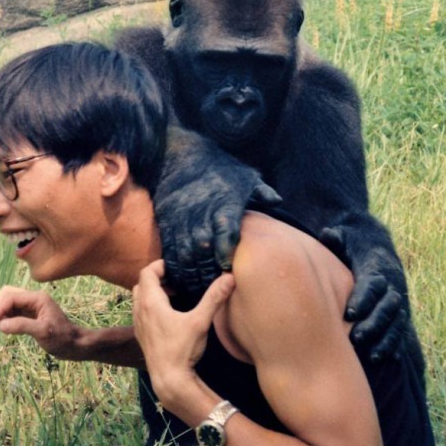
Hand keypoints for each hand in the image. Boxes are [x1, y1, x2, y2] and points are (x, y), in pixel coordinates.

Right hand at [0, 286, 82, 358]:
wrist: (73, 345)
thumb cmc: (62, 338)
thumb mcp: (43, 332)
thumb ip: (22, 326)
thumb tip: (1, 324)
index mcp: (38, 298)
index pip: (11, 297)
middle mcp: (33, 299)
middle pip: (7, 294)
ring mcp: (31, 306)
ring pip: (8, 302)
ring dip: (1, 312)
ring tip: (1, 326)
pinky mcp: (28, 315)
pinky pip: (11, 311)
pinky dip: (5, 317)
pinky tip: (7, 328)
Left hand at [131, 260, 234, 406]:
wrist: (169, 379)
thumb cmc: (182, 349)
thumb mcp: (200, 321)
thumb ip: (214, 298)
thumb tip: (229, 277)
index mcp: (151, 302)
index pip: (147, 272)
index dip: (159, 265)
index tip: (175, 265)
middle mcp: (140, 311)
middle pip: (142, 284)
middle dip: (157, 278)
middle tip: (176, 279)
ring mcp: (138, 324)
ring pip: (140, 299)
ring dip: (153, 293)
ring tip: (174, 295)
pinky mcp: (142, 336)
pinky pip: (141, 313)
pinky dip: (151, 307)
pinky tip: (169, 316)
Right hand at [155, 127, 279, 294]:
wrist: (178, 155)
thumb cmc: (217, 167)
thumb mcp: (245, 174)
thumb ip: (262, 190)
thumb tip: (278, 201)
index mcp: (223, 204)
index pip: (225, 230)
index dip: (226, 250)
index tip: (227, 266)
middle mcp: (201, 214)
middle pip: (203, 247)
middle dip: (208, 270)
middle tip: (214, 288)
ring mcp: (182, 220)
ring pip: (185, 252)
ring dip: (191, 273)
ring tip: (198, 290)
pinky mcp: (167, 224)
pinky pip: (170, 249)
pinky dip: (175, 267)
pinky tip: (181, 279)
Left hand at [321, 226, 409, 362]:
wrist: (376, 243)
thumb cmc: (353, 243)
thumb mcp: (345, 235)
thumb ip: (337, 238)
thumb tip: (328, 235)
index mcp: (378, 267)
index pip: (373, 284)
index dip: (363, 299)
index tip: (349, 313)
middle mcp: (392, 284)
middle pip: (387, 307)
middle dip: (373, 324)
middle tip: (355, 338)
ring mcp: (398, 300)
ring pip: (397, 322)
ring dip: (386, 340)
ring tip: (372, 356)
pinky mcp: (399, 313)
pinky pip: (400, 331)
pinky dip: (393, 345)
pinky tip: (383, 360)